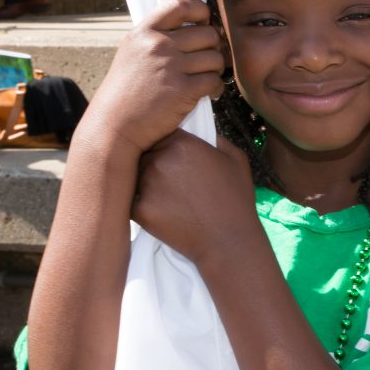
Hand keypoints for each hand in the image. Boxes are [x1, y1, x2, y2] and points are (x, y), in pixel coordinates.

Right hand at [78, 0, 224, 158]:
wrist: (115, 126)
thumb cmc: (126, 93)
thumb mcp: (133, 53)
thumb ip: (157, 38)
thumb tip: (195, 26)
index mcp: (144, 32)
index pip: (181, 5)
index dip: (201, 11)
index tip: (204, 23)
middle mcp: (157, 45)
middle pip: (208, 34)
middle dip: (214, 48)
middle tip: (208, 61)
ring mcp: (170, 67)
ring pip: (215, 58)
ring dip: (216, 69)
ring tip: (206, 78)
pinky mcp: (182, 90)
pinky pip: (215, 81)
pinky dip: (216, 88)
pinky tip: (208, 93)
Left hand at [132, 130, 257, 265]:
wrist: (228, 241)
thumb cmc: (236, 199)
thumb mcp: (236, 159)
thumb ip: (216, 138)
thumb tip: (200, 128)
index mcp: (182, 143)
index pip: (160, 132)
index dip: (166, 143)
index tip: (175, 155)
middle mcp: (160, 160)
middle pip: (145, 152)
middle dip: (153, 161)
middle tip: (171, 179)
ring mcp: (147, 185)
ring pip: (135, 175)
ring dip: (145, 182)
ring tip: (168, 197)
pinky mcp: (139, 210)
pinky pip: (132, 201)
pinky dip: (143, 205)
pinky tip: (162, 212)